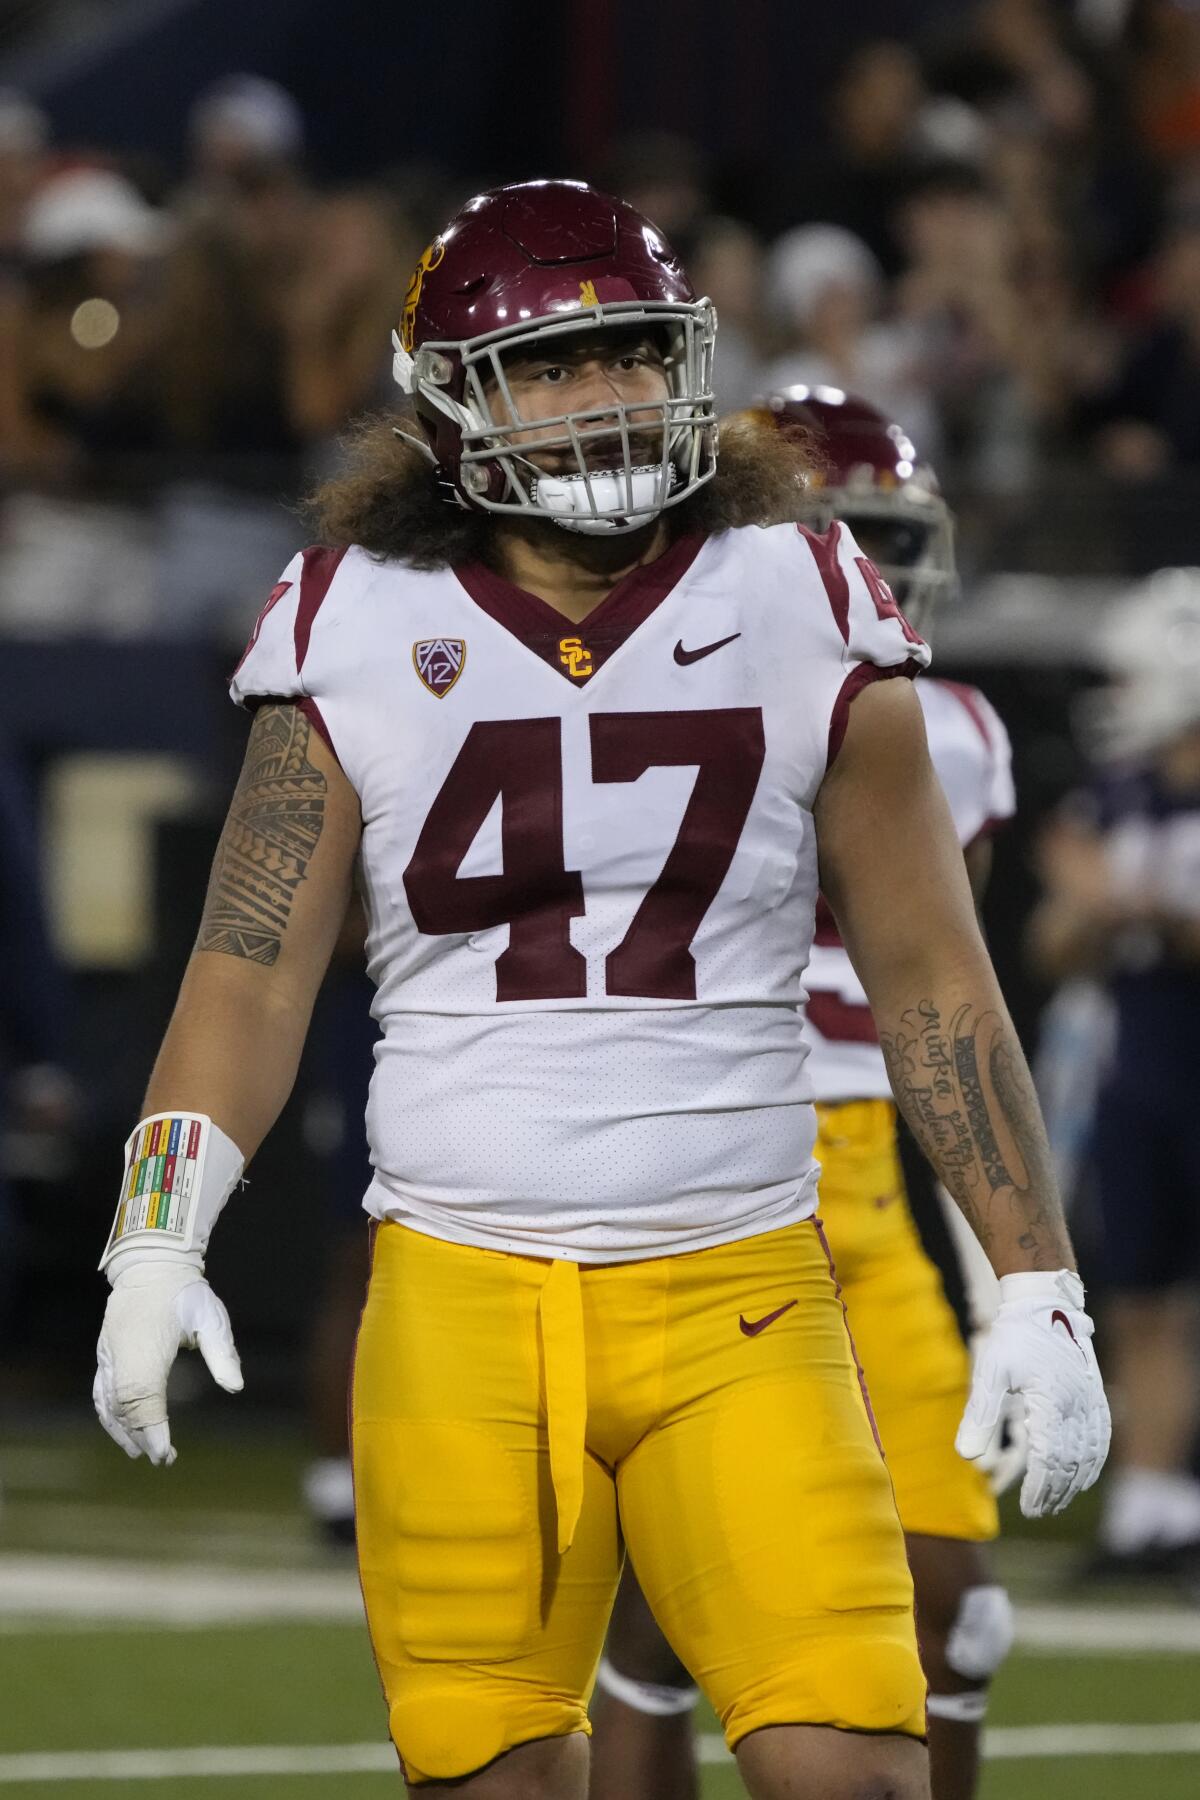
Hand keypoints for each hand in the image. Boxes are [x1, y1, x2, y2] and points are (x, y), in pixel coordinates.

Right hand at [94, 1259, 242, 1464]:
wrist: (151, 1265)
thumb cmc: (184, 1293)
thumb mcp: (211, 1317)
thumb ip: (222, 1352)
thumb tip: (236, 1386)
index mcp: (146, 1345)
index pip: (142, 1396)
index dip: (150, 1427)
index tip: (163, 1451)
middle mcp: (120, 1354)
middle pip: (123, 1406)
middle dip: (141, 1436)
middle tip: (164, 1458)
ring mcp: (108, 1354)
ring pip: (107, 1403)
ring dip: (123, 1431)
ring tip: (142, 1452)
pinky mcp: (104, 1355)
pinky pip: (101, 1393)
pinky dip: (111, 1416)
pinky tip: (123, 1430)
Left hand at [956, 1270, 1109, 1517]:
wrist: (1045, 1302)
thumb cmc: (1015, 1335)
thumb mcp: (990, 1371)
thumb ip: (980, 1415)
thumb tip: (965, 1457)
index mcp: (1051, 1403)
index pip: (1049, 1459)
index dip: (1040, 1488)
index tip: (1028, 1508)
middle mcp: (1077, 1406)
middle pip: (1071, 1462)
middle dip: (1056, 1491)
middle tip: (1038, 1511)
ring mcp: (1091, 1400)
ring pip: (1090, 1453)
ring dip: (1075, 1480)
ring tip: (1057, 1499)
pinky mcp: (1096, 1394)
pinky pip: (1102, 1436)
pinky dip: (1094, 1459)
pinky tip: (1084, 1473)